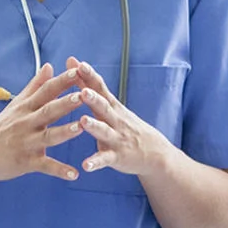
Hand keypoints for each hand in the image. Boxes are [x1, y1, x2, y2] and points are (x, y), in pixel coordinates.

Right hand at [0, 64, 84, 183]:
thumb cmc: (0, 128)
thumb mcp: (16, 104)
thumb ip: (35, 86)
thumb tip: (49, 65)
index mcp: (26, 107)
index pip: (45, 91)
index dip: (61, 81)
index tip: (76, 70)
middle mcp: (26, 123)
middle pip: (48, 111)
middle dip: (65, 103)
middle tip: (82, 95)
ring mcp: (26, 143)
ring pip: (48, 137)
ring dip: (65, 132)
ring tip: (81, 127)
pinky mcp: (26, 162)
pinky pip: (45, 166)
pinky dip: (59, 170)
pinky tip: (74, 174)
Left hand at [71, 59, 170, 175]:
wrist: (154, 152)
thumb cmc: (125, 124)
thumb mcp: (110, 104)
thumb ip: (88, 85)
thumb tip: (73, 62)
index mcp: (111, 106)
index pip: (100, 87)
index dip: (90, 76)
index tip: (78, 64)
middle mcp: (115, 120)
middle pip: (104, 107)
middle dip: (93, 99)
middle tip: (82, 91)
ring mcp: (117, 138)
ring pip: (104, 131)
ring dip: (94, 126)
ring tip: (84, 121)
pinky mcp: (117, 157)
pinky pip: (105, 160)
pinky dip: (96, 162)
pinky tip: (85, 166)